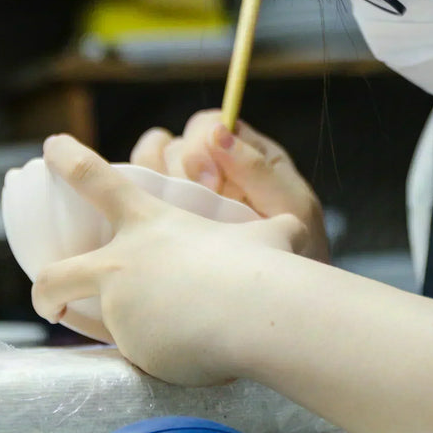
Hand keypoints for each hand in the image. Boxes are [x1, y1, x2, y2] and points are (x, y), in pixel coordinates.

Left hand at [32, 134, 310, 384]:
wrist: (253, 314)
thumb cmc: (263, 264)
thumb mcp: (271, 233)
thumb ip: (266, 231)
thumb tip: (291, 227)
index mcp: (149, 223)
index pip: (94, 179)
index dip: (68, 159)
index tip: (49, 147)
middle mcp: (122, 264)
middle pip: (54, 273)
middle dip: (45, 287)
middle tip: (51, 296)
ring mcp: (120, 310)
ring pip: (84, 324)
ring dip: (89, 330)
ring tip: (126, 337)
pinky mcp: (131, 351)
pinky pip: (129, 356)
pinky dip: (145, 356)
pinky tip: (174, 358)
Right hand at [129, 111, 329, 261]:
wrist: (285, 306)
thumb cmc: (299, 251)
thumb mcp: (291, 208)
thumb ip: (257, 170)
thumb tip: (219, 133)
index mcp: (243, 154)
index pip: (206, 126)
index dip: (201, 144)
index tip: (212, 182)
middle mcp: (208, 170)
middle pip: (169, 146)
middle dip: (175, 169)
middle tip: (196, 204)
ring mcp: (181, 198)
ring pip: (145, 168)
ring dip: (151, 184)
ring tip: (175, 220)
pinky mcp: (163, 228)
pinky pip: (134, 204)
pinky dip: (133, 208)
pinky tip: (150, 234)